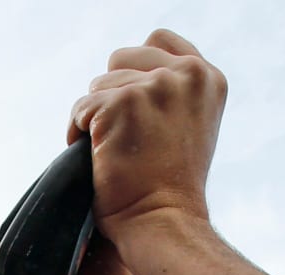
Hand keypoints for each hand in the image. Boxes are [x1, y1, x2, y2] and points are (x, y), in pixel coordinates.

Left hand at [69, 30, 226, 239]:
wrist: (164, 223)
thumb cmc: (171, 191)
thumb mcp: (188, 128)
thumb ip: (172, 95)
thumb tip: (129, 79)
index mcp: (207, 78)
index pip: (157, 41)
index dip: (135, 68)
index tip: (131, 104)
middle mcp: (186, 74)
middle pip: (120, 59)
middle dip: (111, 94)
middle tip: (122, 138)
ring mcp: (154, 87)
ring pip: (98, 85)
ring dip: (96, 119)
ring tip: (115, 155)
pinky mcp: (122, 104)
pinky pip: (80, 108)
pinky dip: (78, 134)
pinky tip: (98, 160)